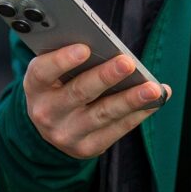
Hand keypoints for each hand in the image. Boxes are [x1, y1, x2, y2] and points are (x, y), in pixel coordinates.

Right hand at [23, 45, 170, 158]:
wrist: (51, 125)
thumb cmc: (58, 84)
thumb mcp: (53, 70)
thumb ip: (69, 55)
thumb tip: (105, 43)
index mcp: (34, 86)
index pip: (43, 72)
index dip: (62, 60)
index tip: (85, 48)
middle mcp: (46, 113)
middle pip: (79, 93)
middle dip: (105, 77)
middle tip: (128, 63)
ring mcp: (67, 134)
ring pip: (103, 114)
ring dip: (130, 99)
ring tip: (152, 87)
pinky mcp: (87, 148)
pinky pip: (117, 129)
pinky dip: (138, 113)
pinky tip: (156, 99)